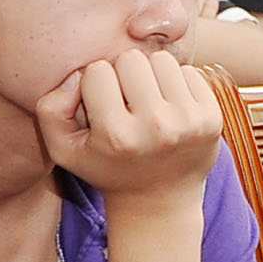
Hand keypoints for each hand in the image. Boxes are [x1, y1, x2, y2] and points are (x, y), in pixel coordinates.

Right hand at [34, 45, 222, 207]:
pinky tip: (169, 108)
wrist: (158, 202)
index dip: (94, 86)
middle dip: (123, 75)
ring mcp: (188, 122)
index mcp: (116, 136)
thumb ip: (50, 109)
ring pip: (161, 59)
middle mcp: (155, 127)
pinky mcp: (212, 117)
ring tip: (146, 102)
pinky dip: (175, 84)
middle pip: (130, 59)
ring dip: (150, 75)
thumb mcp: (63, 149)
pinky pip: (188, 71)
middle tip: (125, 103)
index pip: (96, 71)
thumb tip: (77, 75)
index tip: (100, 108)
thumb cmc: (106, 167)